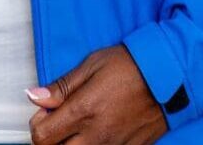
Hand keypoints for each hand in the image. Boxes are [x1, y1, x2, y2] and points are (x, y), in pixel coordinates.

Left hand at [25, 44, 168, 143]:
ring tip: (80, 123)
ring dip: (71, 143)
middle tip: (60, 119)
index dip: (38, 122)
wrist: (167, 77)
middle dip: (52, 138)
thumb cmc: (129, 65)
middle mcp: (95, 135)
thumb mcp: (92, 65)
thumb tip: (34, 96)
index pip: (42, 136)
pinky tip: (99, 128)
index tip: (46, 109)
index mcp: (83, 110)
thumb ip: (62, 86)